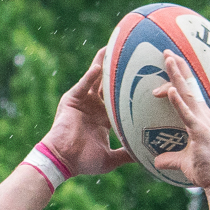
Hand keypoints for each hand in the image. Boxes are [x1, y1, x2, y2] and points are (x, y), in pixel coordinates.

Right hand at [38, 47, 134, 177]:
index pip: (120, 100)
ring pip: (96, 79)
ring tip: (115, 48)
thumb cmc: (84, 162)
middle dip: (119, 70)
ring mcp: (83, 101)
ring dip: (104, 64)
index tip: (146, 79)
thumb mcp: (111, 159)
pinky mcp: (72, 100)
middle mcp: (94, 107)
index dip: (131, 90)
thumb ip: (127, 155)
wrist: (63, 160)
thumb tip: (146, 158)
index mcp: (103, 119)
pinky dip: (90, 75)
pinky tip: (100, 65)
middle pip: (109, 84)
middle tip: (133, 55)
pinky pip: (83, 84)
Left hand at [152, 51, 209, 191]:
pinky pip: (186, 114)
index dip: (178, 78)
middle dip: (177, 67)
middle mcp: (202, 115)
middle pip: (188, 86)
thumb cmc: (204, 170)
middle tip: (166, 51)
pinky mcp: (199, 132)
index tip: (167, 65)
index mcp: (198, 118)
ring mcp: (202, 122)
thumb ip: (169, 159)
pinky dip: (178, 101)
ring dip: (177, 76)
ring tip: (167, 59)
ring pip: (187, 94)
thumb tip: (156, 162)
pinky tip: (169, 90)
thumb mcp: (182, 162)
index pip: (187, 93)